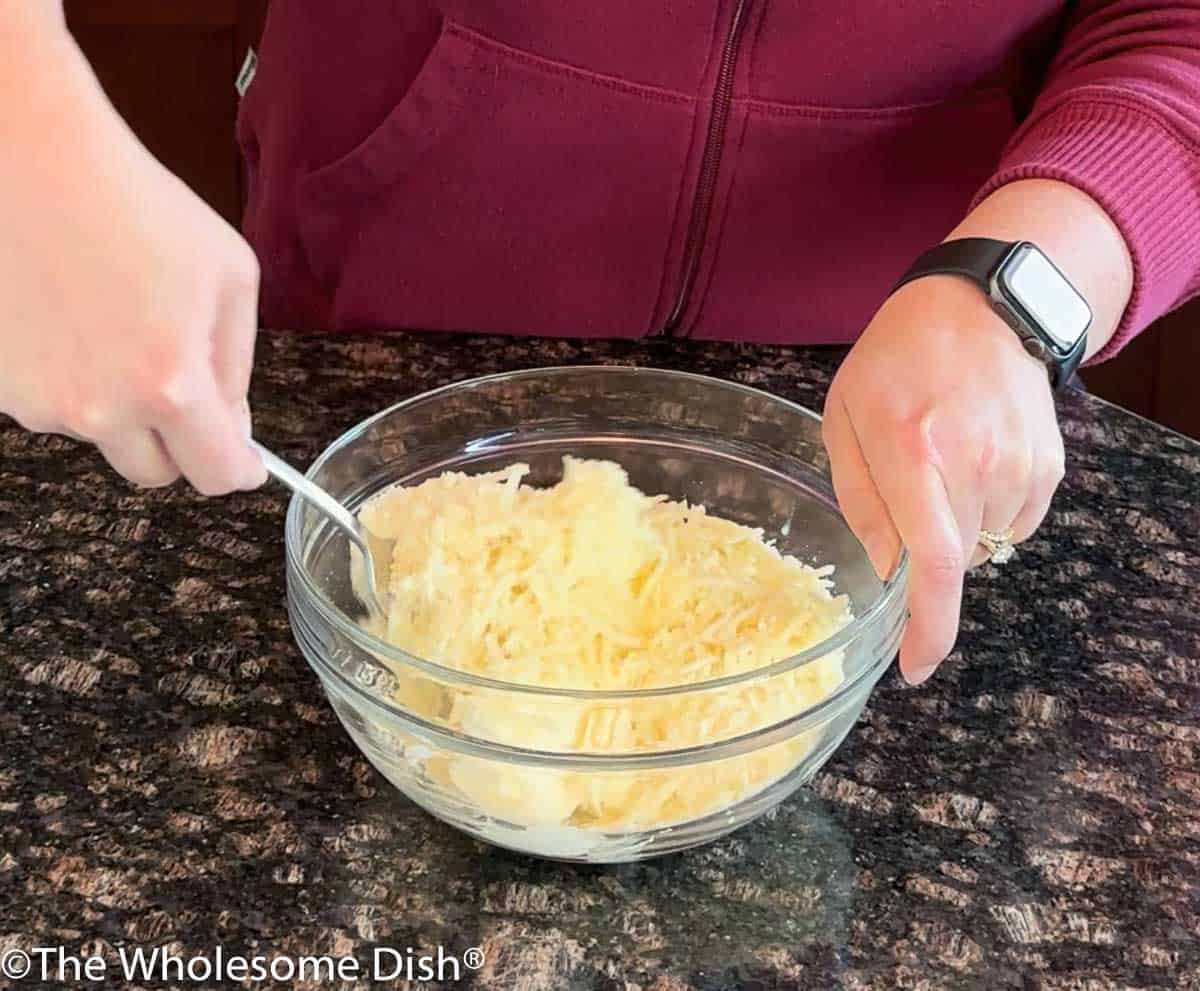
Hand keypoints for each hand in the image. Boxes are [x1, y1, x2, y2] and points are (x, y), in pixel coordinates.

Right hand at [0, 26, 265, 494]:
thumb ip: (236, 365)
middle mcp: (98, 408)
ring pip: (102, 435)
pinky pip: (54, 404)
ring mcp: (38, 401)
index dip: (237, 470)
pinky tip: (75, 319)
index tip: (245, 463)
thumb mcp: (229, 276)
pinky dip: (73, 379)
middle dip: (180, 441)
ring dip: (121, 404)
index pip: (213, 473)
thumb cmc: (138, 205)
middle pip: (155, 471)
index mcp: (168, 385)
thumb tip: (232, 426)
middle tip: (184, 387)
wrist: (32, 158)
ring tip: (118, 324)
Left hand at [822, 276, 1065, 683]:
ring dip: (955, 528)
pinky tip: (972, 461)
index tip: (914, 667)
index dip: (927, 628)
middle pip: (953, 562)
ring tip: (940, 461)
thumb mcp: (845, 419)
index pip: (931, 564)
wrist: (979, 307)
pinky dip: (987, 513)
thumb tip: (886, 570)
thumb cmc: (895, 360)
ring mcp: (1020, 466)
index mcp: (914, 454)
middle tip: (907, 495)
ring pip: (983, 546)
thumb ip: (861, 500)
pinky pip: (1013, 525)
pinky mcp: (1048, 466)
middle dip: (923, 554)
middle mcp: (976, 466)